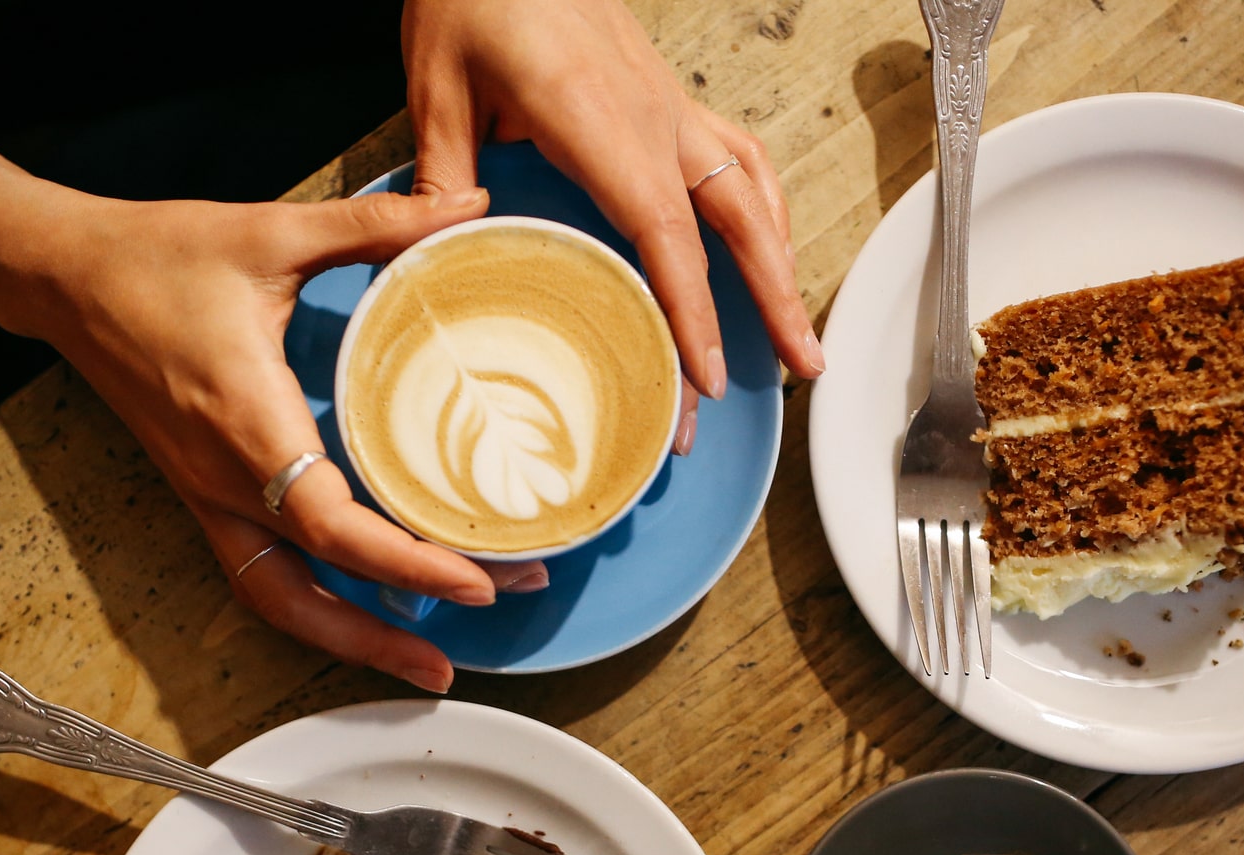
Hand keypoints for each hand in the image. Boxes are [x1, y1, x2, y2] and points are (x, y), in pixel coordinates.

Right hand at [8, 185, 541, 693]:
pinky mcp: (203, 496)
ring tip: (425, 662)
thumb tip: (469, 207)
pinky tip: (372, 610)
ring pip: (278, 602)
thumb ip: (378, 224)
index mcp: (247, 426)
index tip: (478, 578)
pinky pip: (262, 575)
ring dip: (349, 640)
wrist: (61, 274)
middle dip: (387, 636)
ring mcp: (208, 498)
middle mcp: (224, 481)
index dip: (409, 563)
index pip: (335, 526)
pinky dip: (318, 606)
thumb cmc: (157, 255)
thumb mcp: (273, 232)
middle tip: (468, 649)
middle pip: (308, 596)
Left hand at [402, 0, 823, 455]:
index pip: (666, 234)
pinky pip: (739, 156)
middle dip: (775, 303)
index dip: (692, 312)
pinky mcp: (667, 98)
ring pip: (752, 191)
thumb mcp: (438, 88)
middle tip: (805, 368)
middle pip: (738, 223)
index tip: (705, 376)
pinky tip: (772, 248)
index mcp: (599, 119)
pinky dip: (767, 211)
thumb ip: (444, 178)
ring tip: (800, 328)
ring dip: (784, 262)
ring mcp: (669, 106)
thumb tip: (448, 249)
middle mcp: (652, 116)